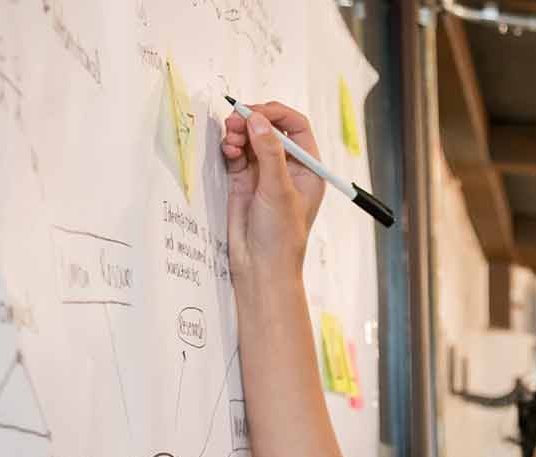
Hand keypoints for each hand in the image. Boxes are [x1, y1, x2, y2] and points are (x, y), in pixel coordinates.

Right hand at [220, 100, 325, 288]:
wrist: (260, 266)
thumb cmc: (281, 236)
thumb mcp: (279, 190)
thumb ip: (269, 153)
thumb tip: (259, 120)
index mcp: (308, 169)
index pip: (296, 127)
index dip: (276, 114)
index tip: (255, 112)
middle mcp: (287, 168)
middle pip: (270, 128)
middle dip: (251, 121)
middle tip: (234, 122)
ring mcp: (264, 173)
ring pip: (250, 138)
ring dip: (237, 132)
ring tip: (229, 139)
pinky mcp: (244, 181)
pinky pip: (236, 153)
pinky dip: (230, 147)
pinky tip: (227, 151)